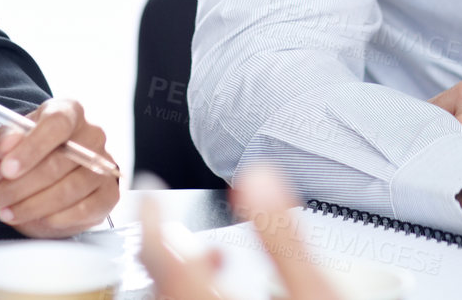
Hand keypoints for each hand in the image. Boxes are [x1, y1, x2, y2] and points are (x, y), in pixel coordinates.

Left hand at [0, 98, 119, 236]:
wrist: (31, 188)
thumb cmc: (17, 160)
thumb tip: (8, 141)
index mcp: (67, 112)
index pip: (57, 123)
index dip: (32, 147)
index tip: (7, 168)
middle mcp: (91, 135)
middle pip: (62, 161)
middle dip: (21, 185)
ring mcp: (102, 165)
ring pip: (71, 189)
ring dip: (33, 205)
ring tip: (8, 211)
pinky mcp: (108, 194)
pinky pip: (86, 209)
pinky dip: (57, 218)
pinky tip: (38, 218)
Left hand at [140, 166, 341, 299]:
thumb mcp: (310, 287)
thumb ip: (282, 232)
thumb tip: (260, 175)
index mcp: (207, 298)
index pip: (161, 250)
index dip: (152, 213)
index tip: (151, 186)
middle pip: (156, 276)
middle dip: (164, 238)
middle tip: (165, 211)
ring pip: (169, 296)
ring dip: (181, 267)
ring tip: (207, 251)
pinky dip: (197, 288)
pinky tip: (227, 286)